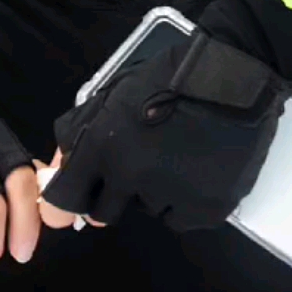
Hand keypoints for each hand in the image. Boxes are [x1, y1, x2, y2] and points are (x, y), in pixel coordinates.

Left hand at [41, 28, 290, 233]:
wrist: (233, 72)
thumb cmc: (170, 76)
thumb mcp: (114, 93)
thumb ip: (81, 131)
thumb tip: (58, 168)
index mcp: (102, 144)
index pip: (65, 197)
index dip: (68, 199)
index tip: (79, 196)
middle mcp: (131, 176)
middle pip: (103, 213)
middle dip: (113, 194)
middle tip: (137, 167)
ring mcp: (170, 194)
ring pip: (147, 210)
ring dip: (153, 192)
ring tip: (176, 157)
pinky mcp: (206, 208)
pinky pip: (180, 218)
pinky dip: (184, 202)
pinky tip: (195, 171)